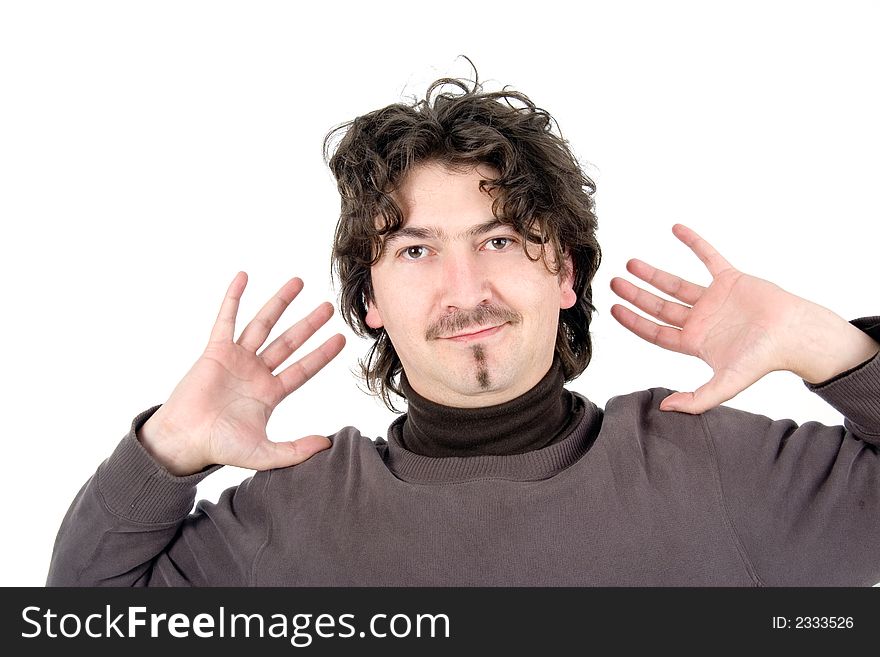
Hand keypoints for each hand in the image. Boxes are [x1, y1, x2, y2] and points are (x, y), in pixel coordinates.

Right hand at [138, 273, 345, 474]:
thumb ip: (295, 450)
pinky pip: (226, 320)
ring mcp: (236, 359)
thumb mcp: (265, 453)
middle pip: (289, 342)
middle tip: (328, 307)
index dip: (322, 354)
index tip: (340, 339)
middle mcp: (256, 372)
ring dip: (280, 303)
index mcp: (270, 393)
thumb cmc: (220, 447)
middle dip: (309, 324)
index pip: (303, 369)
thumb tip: (326, 445)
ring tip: (298, 283)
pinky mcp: (215, 351)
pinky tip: (244, 277)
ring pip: (263, 325)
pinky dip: (233, 298)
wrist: (184, 441)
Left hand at [609, 224, 849, 413]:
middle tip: (614, 282)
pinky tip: (675, 229)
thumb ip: (697, 400)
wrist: (796, 335)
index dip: (634, 321)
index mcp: (695, 342)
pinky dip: (693, 243)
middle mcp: (700, 320)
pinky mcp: (731, 280)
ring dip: (654, 274)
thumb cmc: (764, 360)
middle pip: (659, 306)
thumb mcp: (727, 384)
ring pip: (676, 284)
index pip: (655, 331)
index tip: (614, 309)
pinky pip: (708, 257)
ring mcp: (714, 299)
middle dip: (636, 295)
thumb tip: (664, 409)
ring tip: (632, 263)